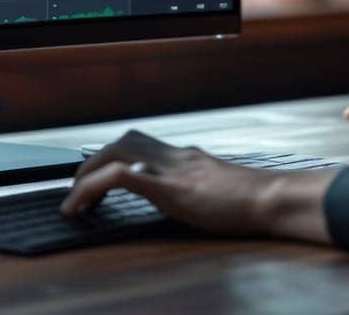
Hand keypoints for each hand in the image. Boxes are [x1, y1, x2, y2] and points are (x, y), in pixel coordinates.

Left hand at [60, 130, 335, 243]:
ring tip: (75, 199)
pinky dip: (93, 187)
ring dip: (87, 172)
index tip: (98, 179)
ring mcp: (173, 169)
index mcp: (187, 157)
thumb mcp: (219, 188)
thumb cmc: (254, 201)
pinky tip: (80, 206)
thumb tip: (186, 197)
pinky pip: (122, 177)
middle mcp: (177, 156)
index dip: (114, 157)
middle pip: (125, 141)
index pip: (142, 144)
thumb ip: (199, 186)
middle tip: (78, 188)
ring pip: (118, 152)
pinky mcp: (172, 188)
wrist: (272, 199)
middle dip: (93, 161)